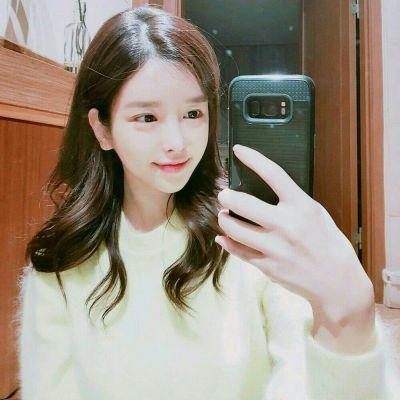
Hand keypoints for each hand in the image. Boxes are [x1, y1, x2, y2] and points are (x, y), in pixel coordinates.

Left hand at [216, 144, 373, 334]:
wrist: (337, 282)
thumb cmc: (328, 244)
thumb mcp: (316, 214)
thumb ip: (291, 202)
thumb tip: (262, 191)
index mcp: (302, 207)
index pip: (273, 174)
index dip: (253, 158)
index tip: (239, 150)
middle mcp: (287, 225)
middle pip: (242, 203)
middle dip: (226, 196)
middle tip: (223, 194)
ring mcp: (275, 248)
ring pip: (234, 229)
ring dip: (224, 219)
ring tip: (224, 215)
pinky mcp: (268, 267)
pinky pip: (239, 252)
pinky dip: (227, 243)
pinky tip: (223, 238)